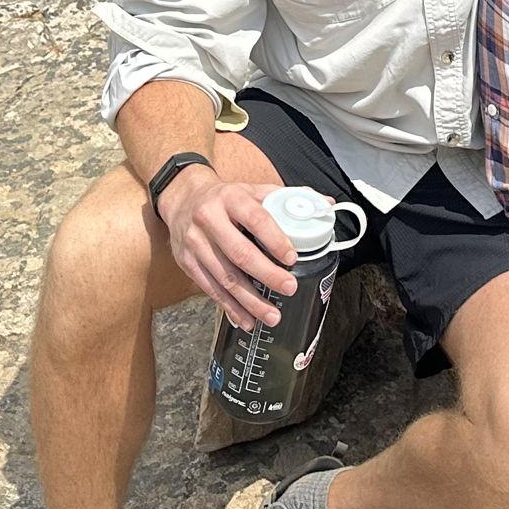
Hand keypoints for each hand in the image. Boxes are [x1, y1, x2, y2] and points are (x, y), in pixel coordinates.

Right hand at [157, 169, 302, 329]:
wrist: (183, 199)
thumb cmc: (226, 197)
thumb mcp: (252, 189)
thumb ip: (286, 198)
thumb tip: (324, 204)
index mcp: (231, 198)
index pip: (256, 219)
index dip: (275, 240)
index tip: (292, 258)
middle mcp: (209, 219)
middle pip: (240, 253)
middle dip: (267, 275)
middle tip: (289, 288)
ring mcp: (195, 243)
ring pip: (225, 277)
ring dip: (250, 301)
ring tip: (271, 315)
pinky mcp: (187, 262)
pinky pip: (210, 289)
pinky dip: (229, 307)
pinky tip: (246, 319)